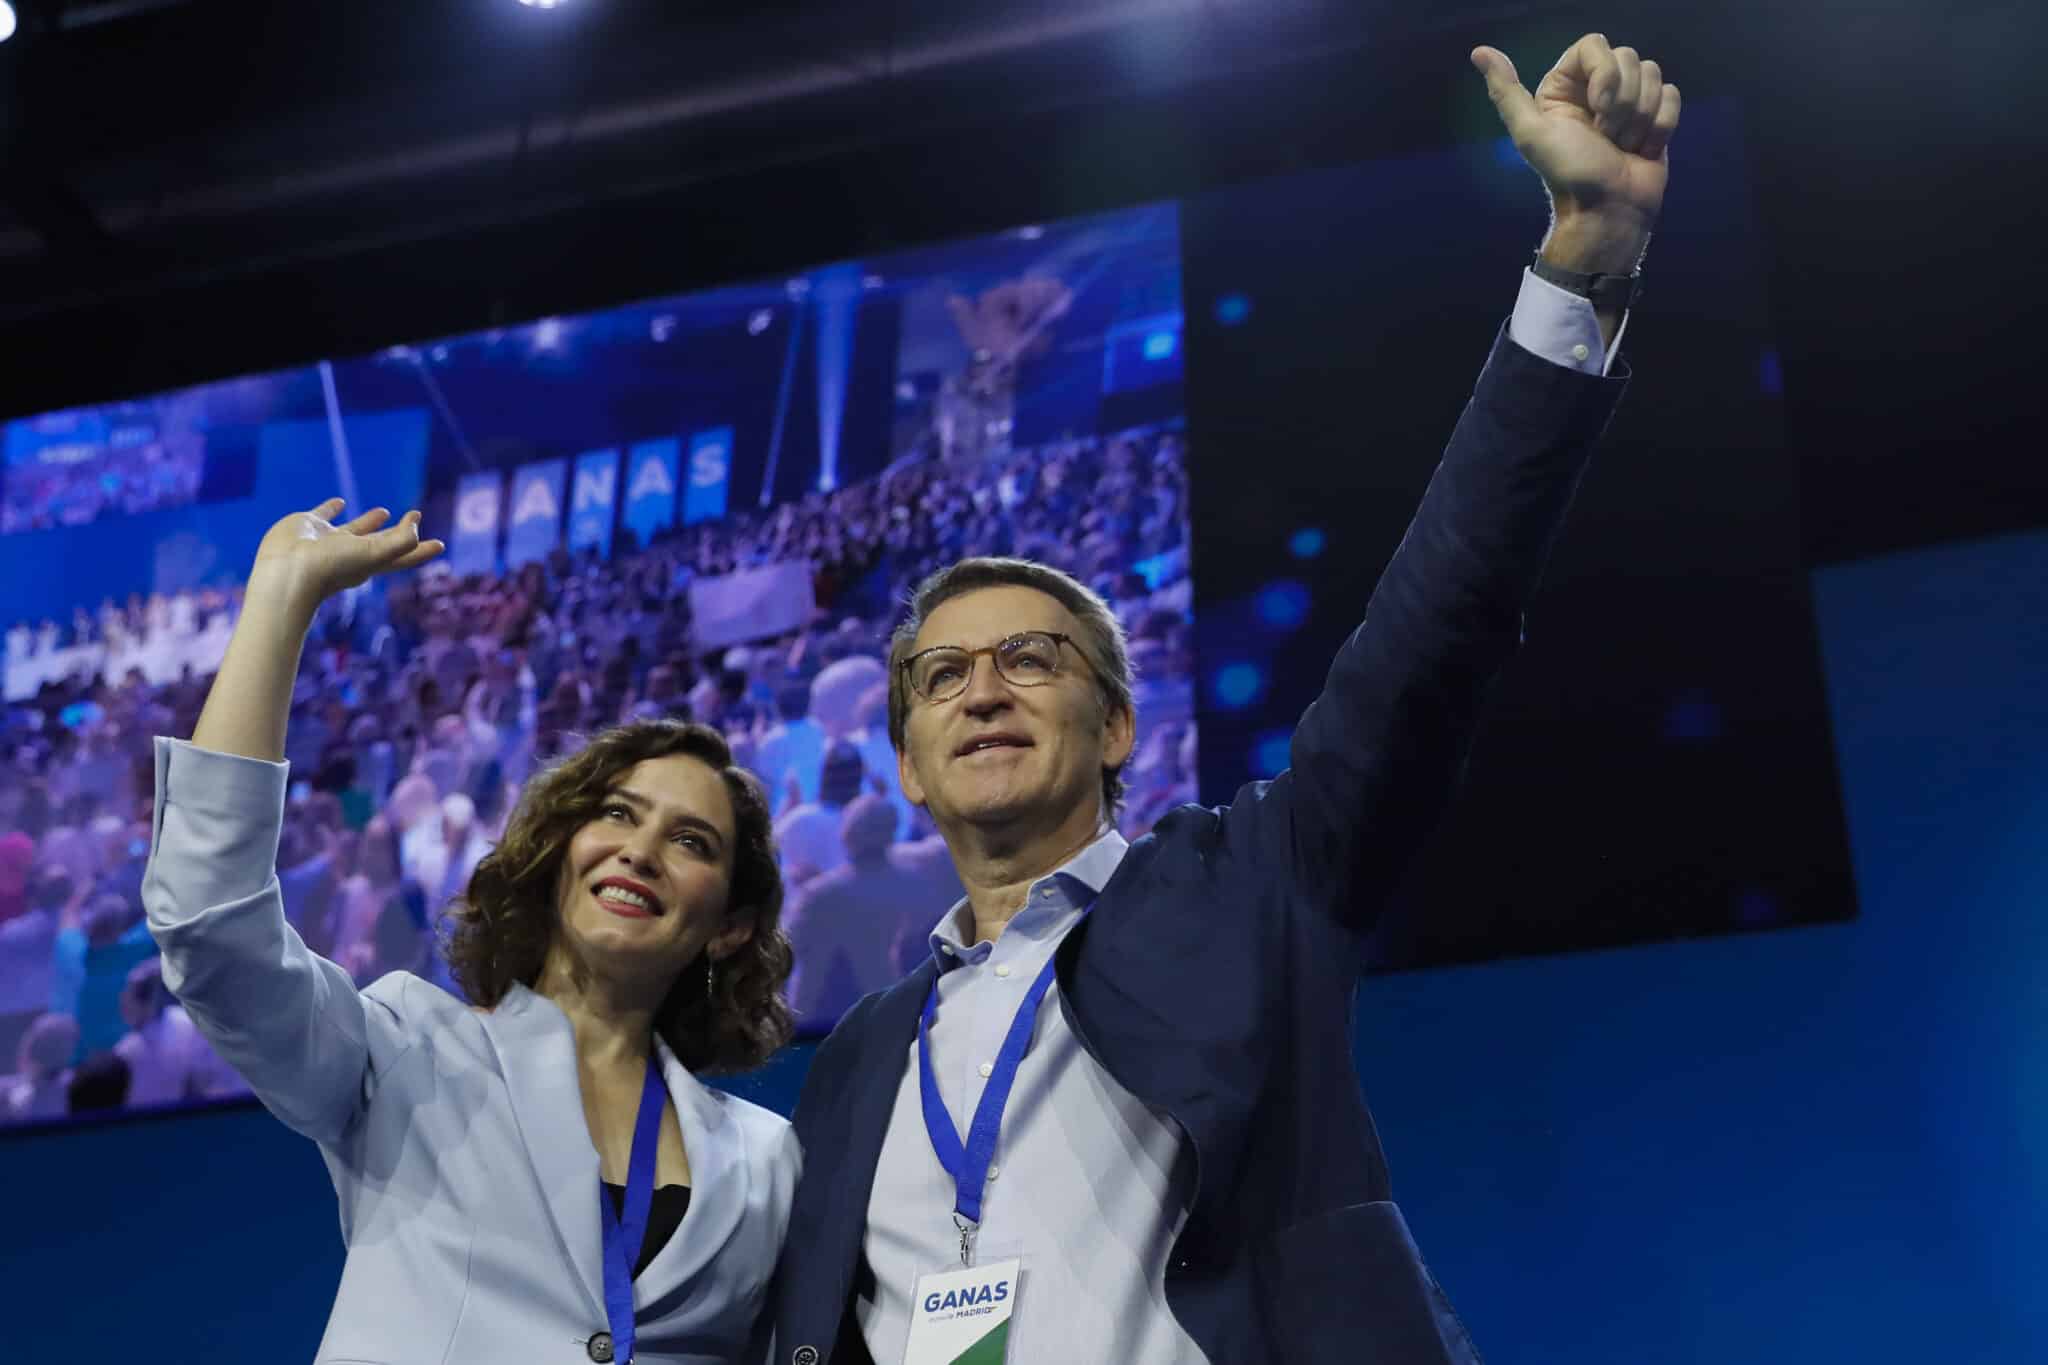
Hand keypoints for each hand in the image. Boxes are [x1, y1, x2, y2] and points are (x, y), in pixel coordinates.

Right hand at [250, 499, 444, 623]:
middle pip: (383, 541)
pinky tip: (339, 502)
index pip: (402, 555)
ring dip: (370, 521)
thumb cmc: (331, 567)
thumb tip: (417, 526)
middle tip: (415, 517)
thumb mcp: (373, 555)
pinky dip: (332, 508)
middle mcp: (351, 552)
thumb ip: (401, 542)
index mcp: (370, 563)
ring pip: (355, 528)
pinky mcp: (308, 525)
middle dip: (400, 532)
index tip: (440, 543)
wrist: (285, 570)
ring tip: (384, 512)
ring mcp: (329, 540)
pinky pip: (323, 513)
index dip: (421, 549)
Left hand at [1473, 34, 1680, 272]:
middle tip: (1606, 137)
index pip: (1595, 44)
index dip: (1604, 73)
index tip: (1598, 110)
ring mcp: (1628, 101)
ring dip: (1639, 118)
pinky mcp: (1655, 115)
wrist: (1608, 210)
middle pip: (1628, 57)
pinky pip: (1671, 94)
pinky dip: (1660, 125)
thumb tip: (1479, 52)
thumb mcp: (1531, 133)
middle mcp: (1596, 88)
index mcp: (1565, 85)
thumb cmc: (1570, 174)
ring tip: (1621, 146)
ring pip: (1652, 73)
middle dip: (1621, 102)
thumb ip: (1506, 92)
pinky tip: (1642, 149)